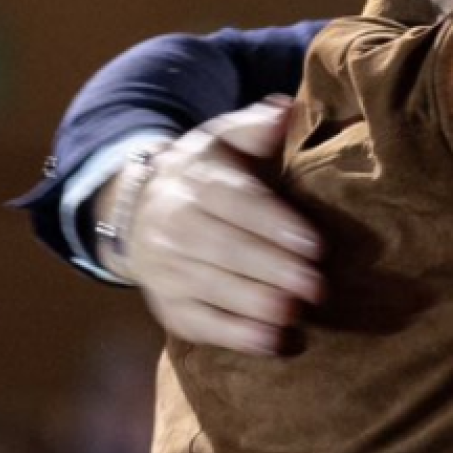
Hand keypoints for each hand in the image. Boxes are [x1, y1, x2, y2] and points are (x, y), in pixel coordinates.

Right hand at [102, 99, 323, 354]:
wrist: (135, 210)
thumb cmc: (202, 173)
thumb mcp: (223, 141)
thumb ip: (255, 127)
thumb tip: (286, 110)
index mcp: (194, 182)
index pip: (234, 203)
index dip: (274, 224)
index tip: (315, 244)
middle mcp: (173, 226)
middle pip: (223, 250)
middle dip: (272, 269)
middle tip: (318, 285)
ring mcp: (165, 270)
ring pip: (210, 288)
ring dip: (255, 304)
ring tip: (296, 313)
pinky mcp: (167, 306)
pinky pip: (199, 323)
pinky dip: (235, 336)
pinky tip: (273, 343)